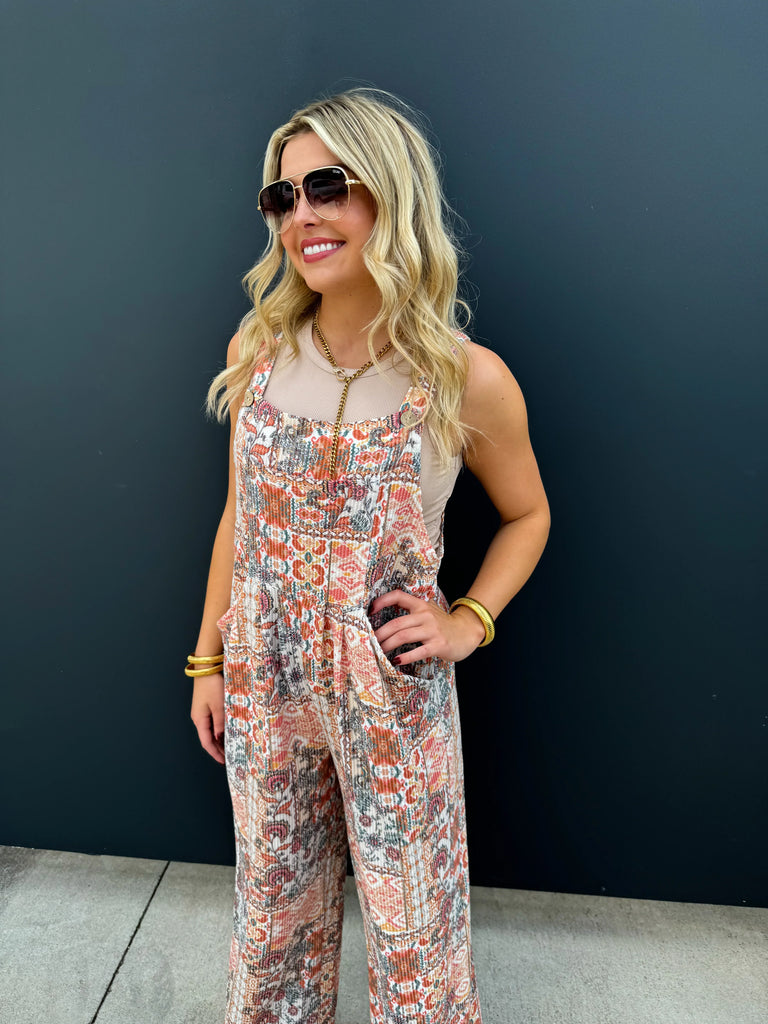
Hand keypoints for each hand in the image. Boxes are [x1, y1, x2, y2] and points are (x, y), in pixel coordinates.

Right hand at [190, 674, 225, 763]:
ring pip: (210, 730)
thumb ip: (220, 723)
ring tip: (229, 746)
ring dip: (219, 739)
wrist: (207, 667)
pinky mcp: (206, 704)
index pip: (206, 742)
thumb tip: (220, 738)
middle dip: (217, 748)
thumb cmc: (212, 686)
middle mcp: (198, 717)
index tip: (224, 761)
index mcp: (199, 720)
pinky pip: (212, 721)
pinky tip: (227, 730)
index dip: (215, 753)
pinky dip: (219, 729)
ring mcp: (201, 711)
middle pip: (208, 737)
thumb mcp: (219, 706)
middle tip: (229, 756)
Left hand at [369, 589, 485, 666]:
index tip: (370, 611)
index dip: (382, 601)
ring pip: (403, 636)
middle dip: (380, 634)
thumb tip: (386, 621)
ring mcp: (432, 630)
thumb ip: (412, 612)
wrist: (467, 632)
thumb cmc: (443, 624)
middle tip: (370, 641)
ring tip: (379, 651)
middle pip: (396, 623)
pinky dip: (406, 657)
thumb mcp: (428, 612)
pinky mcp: (438, 644)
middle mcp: (425, 615)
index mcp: (420, 605)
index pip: (398, 596)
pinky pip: (418, 651)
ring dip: (388, 645)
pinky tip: (396, 661)